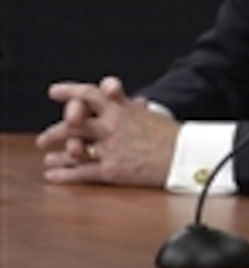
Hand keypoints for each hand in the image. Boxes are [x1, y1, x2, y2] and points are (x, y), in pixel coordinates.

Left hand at [36, 76, 179, 186]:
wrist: (186, 155)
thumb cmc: (172, 135)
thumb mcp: (149, 113)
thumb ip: (131, 107)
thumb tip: (123, 102)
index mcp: (123, 108)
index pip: (91, 93)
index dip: (70, 91)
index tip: (55, 91)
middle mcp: (113, 125)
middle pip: (75, 122)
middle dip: (56, 130)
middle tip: (44, 137)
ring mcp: (110, 147)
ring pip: (74, 147)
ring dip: (58, 154)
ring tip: (48, 159)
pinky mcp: (112, 169)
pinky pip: (82, 172)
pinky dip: (64, 175)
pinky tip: (53, 176)